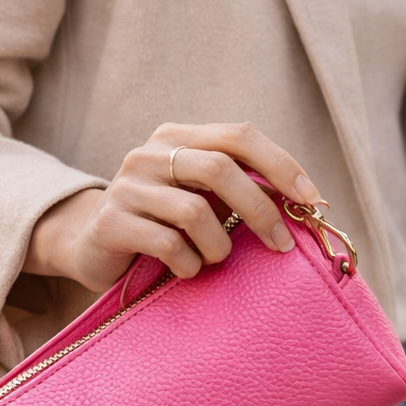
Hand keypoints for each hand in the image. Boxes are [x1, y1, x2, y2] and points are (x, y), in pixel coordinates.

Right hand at [25, 121, 321, 292]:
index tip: (313, 200)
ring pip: (195, 212)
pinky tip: (185, 270)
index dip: (281, 164)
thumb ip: (239, 187)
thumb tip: (307, 201)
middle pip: (219, 169)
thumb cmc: (163, 223)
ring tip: (214, 259)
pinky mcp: (110, 223)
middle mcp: (148, 154)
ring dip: (219, 247)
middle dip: (260, 210)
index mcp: (177, 137)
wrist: (92, 246)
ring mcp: (125, 187)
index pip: (239, 135)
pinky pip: (169, 245)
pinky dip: (189, 265)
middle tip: (281, 245)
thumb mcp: (199, 195)